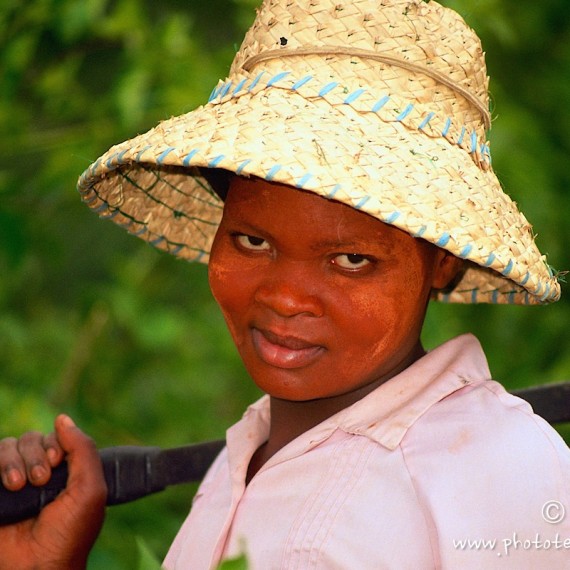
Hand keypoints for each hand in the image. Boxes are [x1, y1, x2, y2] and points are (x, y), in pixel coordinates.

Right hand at [0, 415, 106, 569]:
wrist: (35, 568)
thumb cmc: (68, 534)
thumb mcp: (90, 490)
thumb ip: (83, 450)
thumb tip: (63, 418)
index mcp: (67, 470)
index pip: (57, 437)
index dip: (56, 443)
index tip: (56, 462)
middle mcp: (40, 472)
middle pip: (32, 438)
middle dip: (36, 455)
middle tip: (41, 481)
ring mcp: (14, 481)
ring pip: (10, 445)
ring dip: (15, 462)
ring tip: (20, 486)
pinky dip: (0, 464)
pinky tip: (10, 487)